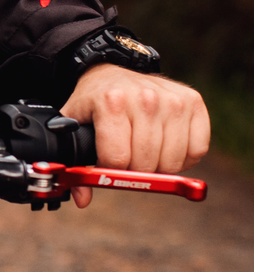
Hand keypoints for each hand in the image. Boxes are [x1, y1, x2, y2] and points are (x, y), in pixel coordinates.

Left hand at [59, 65, 209, 207]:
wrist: (112, 72)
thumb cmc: (94, 103)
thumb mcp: (74, 125)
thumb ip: (73, 162)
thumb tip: (82, 199)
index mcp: (111, 102)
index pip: (118, 160)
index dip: (111, 170)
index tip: (107, 160)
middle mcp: (144, 98)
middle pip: (146, 164)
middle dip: (135, 170)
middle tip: (127, 155)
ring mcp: (172, 99)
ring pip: (173, 162)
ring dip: (159, 166)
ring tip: (145, 149)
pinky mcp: (193, 101)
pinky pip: (197, 150)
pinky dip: (184, 158)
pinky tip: (167, 144)